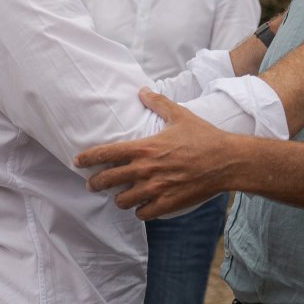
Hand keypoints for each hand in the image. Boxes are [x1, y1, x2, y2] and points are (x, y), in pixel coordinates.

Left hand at [74, 88, 231, 219]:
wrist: (226, 161)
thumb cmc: (203, 137)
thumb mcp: (179, 115)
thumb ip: (158, 103)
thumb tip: (143, 90)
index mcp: (144, 148)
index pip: (106, 154)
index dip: (87, 158)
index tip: (78, 161)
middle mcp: (145, 170)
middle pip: (108, 180)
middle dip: (95, 183)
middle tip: (92, 184)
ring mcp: (155, 189)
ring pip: (123, 201)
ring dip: (119, 199)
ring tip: (120, 196)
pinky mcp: (168, 203)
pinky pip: (143, 213)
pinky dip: (140, 210)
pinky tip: (142, 206)